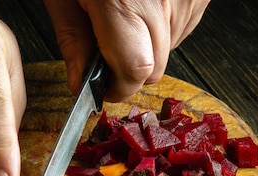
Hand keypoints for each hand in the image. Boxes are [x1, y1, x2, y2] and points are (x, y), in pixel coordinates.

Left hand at [43, 0, 209, 100]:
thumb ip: (73, 38)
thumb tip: (80, 82)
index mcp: (122, 3)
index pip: (136, 71)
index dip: (118, 86)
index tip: (102, 85)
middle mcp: (162, 0)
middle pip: (155, 67)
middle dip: (129, 68)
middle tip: (107, 47)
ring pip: (170, 48)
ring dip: (146, 44)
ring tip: (125, 11)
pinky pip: (184, 26)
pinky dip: (163, 25)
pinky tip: (144, 2)